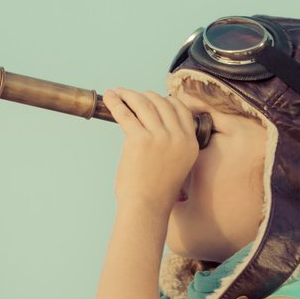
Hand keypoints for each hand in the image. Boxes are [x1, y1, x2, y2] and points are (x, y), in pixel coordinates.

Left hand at [102, 85, 198, 208]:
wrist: (147, 206)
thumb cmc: (156, 189)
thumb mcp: (176, 163)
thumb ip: (172, 143)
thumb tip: (152, 122)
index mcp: (190, 143)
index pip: (181, 109)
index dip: (164, 99)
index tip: (151, 98)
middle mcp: (178, 137)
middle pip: (161, 102)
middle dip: (144, 95)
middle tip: (130, 95)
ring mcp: (160, 137)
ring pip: (143, 104)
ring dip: (127, 94)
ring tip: (116, 92)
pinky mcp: (140, 139)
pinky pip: (125, 113)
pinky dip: (115, 102)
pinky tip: (108, 97)